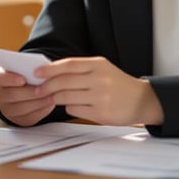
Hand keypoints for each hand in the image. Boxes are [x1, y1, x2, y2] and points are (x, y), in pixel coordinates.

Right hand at [0, 66, 54, 126]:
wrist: (26, 91)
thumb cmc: (26, 76)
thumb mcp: (25, 68)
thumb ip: (29, 68)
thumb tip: (40, 69)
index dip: (10, 79)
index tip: (22, 79)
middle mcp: (0, 94)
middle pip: (11, 95)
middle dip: (29, 92)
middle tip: (43, 88)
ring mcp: (7, 109)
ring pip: (21, 108)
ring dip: (37, 102)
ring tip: (50, 96)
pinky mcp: (19, 120)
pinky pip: (29, 117)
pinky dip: (41, 110)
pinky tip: (49, 103)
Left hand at [33, 56, 162, 125]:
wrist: (142, 100)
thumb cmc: (118, 83)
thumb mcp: (102, 68)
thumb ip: (81, 69)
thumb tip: (51, 71)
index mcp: (99, 65)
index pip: (69, 64)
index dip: (50, 68)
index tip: (36, 72)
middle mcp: (100, 80)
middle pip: (64, 82)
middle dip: (47, 86)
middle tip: (38, 89)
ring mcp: (100, 97)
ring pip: (66, 97)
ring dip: (55, 98)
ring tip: (52, 97)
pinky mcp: (101, 114)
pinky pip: (74, 110)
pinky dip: (68, 107)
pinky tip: (71, 105)